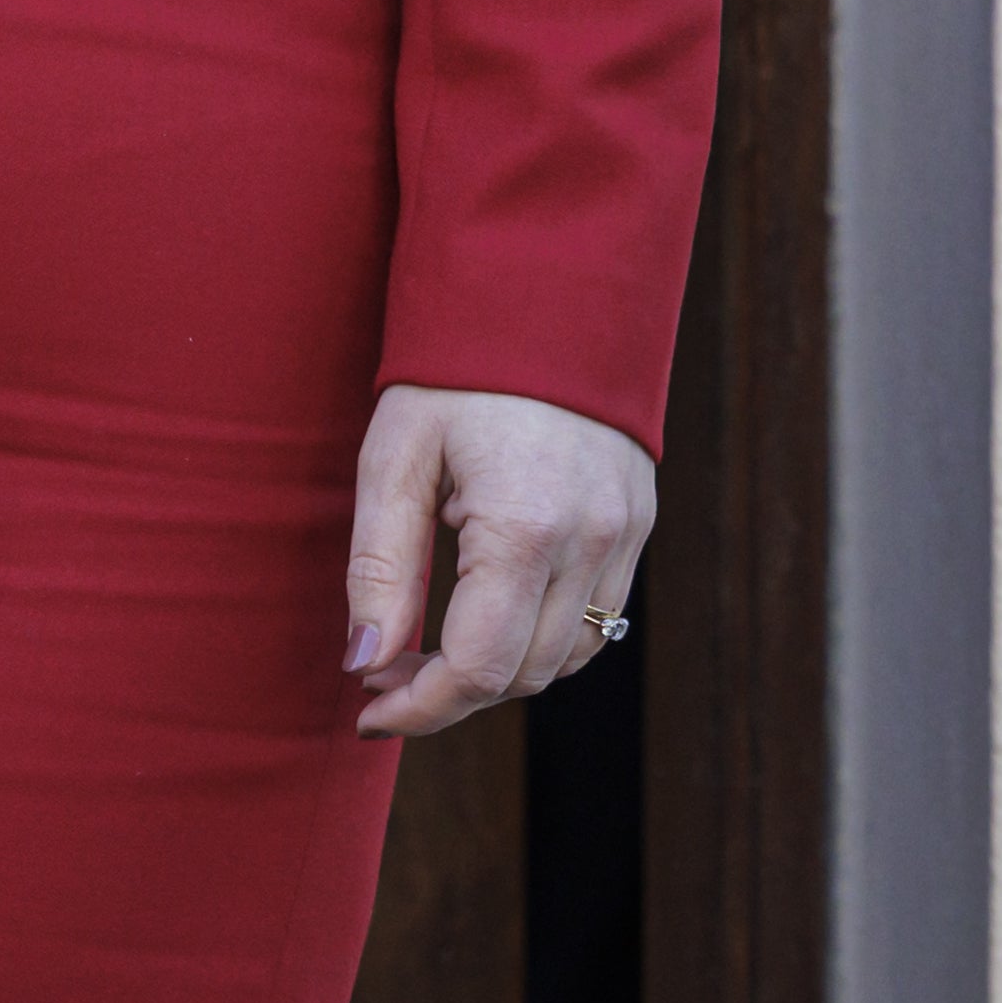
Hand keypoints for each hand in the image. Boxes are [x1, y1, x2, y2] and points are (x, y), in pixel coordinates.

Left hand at [343, 383, 652, 734]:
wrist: (544, 292)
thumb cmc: (453, 370)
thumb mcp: (394, 456)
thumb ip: (379, 566)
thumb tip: (363, 661)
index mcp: (526, 527)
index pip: (478, 666)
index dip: (420, 707)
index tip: (366, 709)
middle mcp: (591, 543)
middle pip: (523, 675)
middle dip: (449, 694)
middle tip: (382, 676)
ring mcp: (625, 536)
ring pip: (565, 659)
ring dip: (497, 674)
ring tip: (426, 653)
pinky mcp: (638, 526)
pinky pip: (598, 622)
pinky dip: (542, 641)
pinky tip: (489, 619)